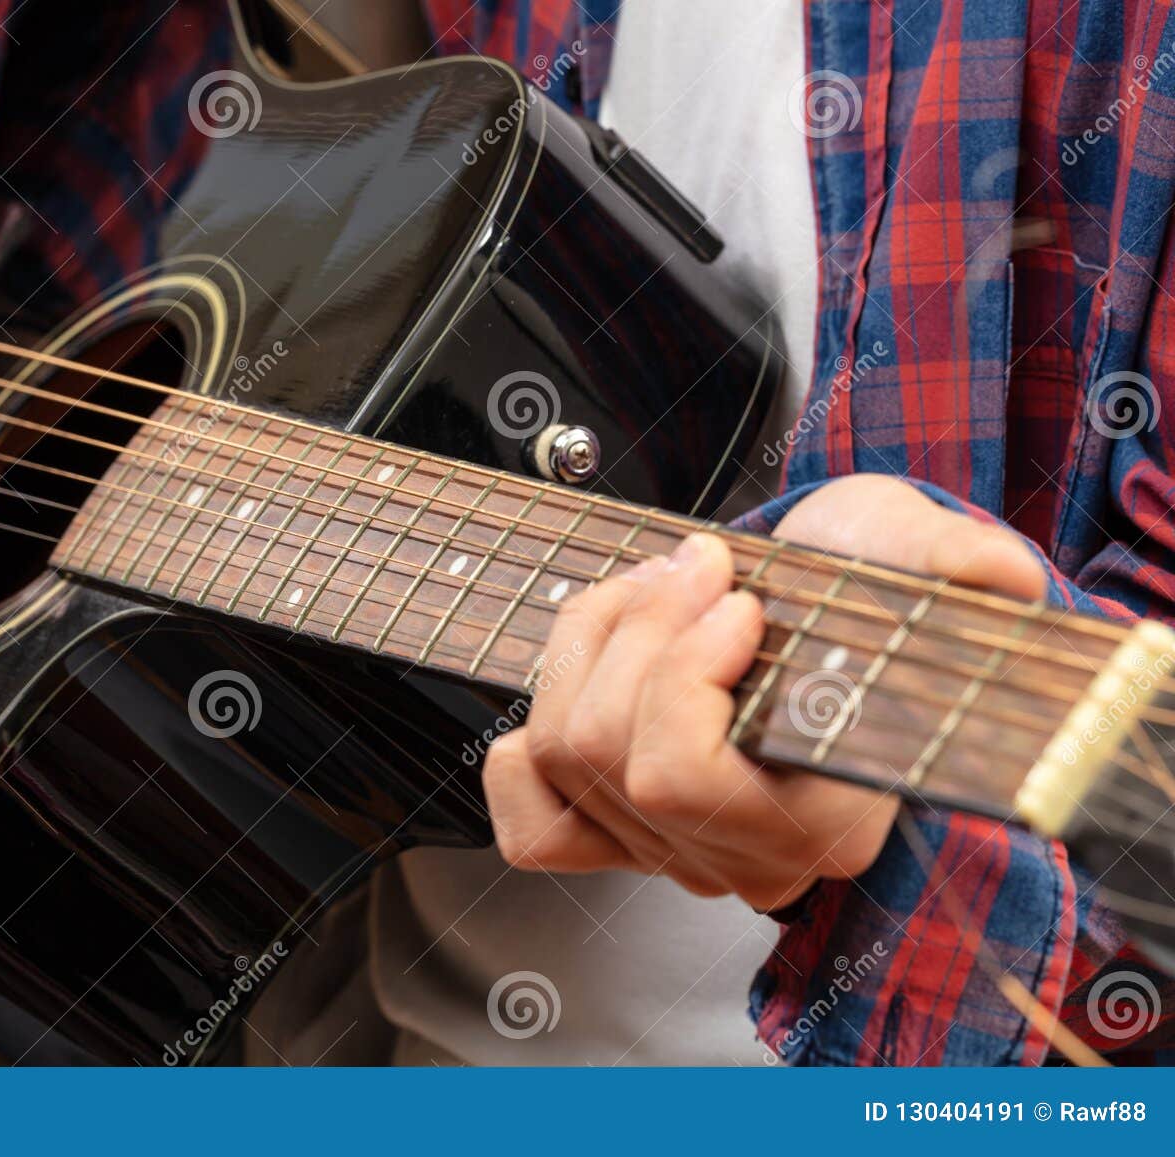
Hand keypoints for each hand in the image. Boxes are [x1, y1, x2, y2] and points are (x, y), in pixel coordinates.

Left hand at [481, 474, 1048, 909]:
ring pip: (561, 757)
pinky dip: (527, 738)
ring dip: (586, 644)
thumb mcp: (922, 556)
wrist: (833, 607)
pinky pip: (530, 823)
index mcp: (827, 819)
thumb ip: (962, 566)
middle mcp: (743, 857)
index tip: (739, 598)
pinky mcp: (615, 835)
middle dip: (634, 631)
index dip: (681, 674)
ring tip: (650, 583)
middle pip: (608, 755)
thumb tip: (996, 578)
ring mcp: (671, 853)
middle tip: (693, 565)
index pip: (686, 778)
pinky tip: (588, 667)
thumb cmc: (868, 589)